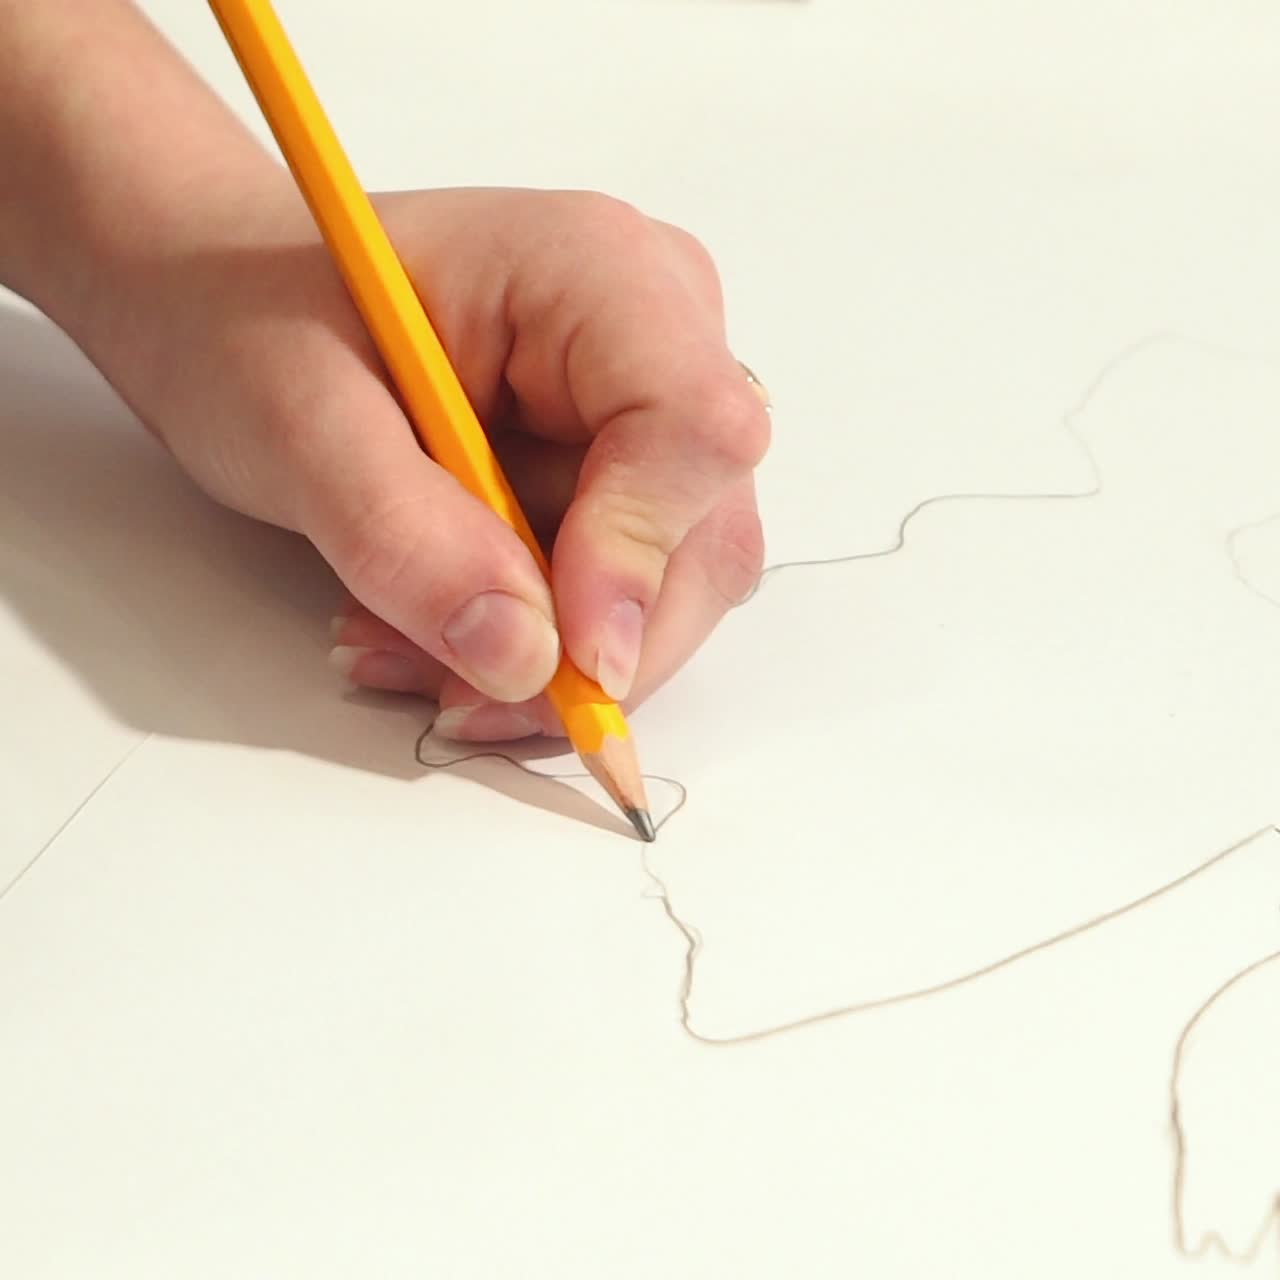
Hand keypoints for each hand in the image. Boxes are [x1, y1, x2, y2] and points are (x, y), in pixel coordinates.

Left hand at [100, 185, 770, 739]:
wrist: (231, 313)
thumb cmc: (254, 323)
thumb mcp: (296, 424)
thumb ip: (406, 537)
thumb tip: (528, 659)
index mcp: (600, 273)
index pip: (694, 427)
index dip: (641, 555)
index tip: (559, 656)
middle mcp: (657, 336)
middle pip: (703, 533)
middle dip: (587, 644)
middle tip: (455, 694)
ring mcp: (646, 411)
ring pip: (668, 585)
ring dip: (547, 656)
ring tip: (401, 647)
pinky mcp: (620, 474)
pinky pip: (620, 596)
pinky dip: (533, 644)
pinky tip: (433, 632)